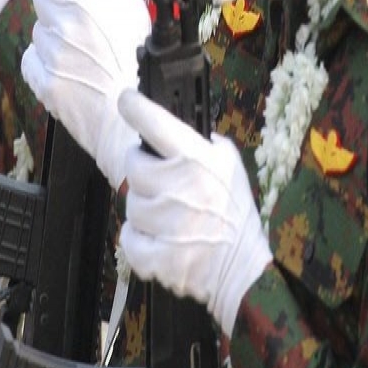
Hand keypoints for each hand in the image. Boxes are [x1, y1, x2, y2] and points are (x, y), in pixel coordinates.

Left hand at [21, 0, 148, 188]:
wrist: (128, 118)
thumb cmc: (138, 68)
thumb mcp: (138, 16)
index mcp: (85, 6)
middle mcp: (63, 28)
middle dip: (55, 3)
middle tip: (74, 14)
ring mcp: (50, 56)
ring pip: (37, 30)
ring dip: (52, 34)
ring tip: (76, 47)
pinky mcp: (42, 80)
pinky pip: (31, 59)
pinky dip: (42, 60)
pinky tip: (64, 65)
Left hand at [118, 88, 270, 335]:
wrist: (241, 268)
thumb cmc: (235, 214)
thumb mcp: (231, 167)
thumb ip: (206, 146)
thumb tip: (178, 129)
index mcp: (197, 160)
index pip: (156, 123)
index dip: (135, 107)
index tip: (126, 99)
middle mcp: (178, 187)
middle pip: (133, 165)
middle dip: (143, 168)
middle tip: (159, 178)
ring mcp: (164, 223)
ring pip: (130, 204)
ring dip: (144, 207)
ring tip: (168, 215)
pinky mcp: (154, 255)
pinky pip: (128, 237)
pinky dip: (140, 239)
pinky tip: (161, 238)